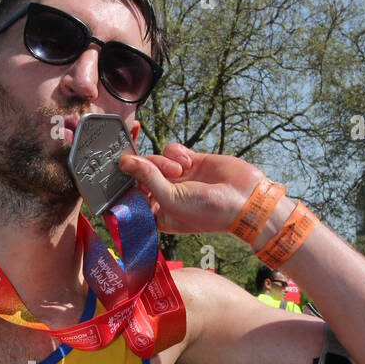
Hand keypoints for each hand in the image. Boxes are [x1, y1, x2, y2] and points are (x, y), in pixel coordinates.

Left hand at [118, 143, 263, 233]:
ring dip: (164, 161)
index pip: (130, 194)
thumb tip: (125, 161)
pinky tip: (189, 160)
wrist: (245, 200)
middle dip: (148, 168)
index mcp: (155, 213)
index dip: (123, 181)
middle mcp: (163, 195)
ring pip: (155, 159)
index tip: (119, 167)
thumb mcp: (172, 198)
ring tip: (182, 170)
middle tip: (166, 171)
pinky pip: (171, 150)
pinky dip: (177, 152)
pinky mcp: (189, 162)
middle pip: (140, 173)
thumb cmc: (209, 211)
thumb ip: (147, 178)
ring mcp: (176, 178)